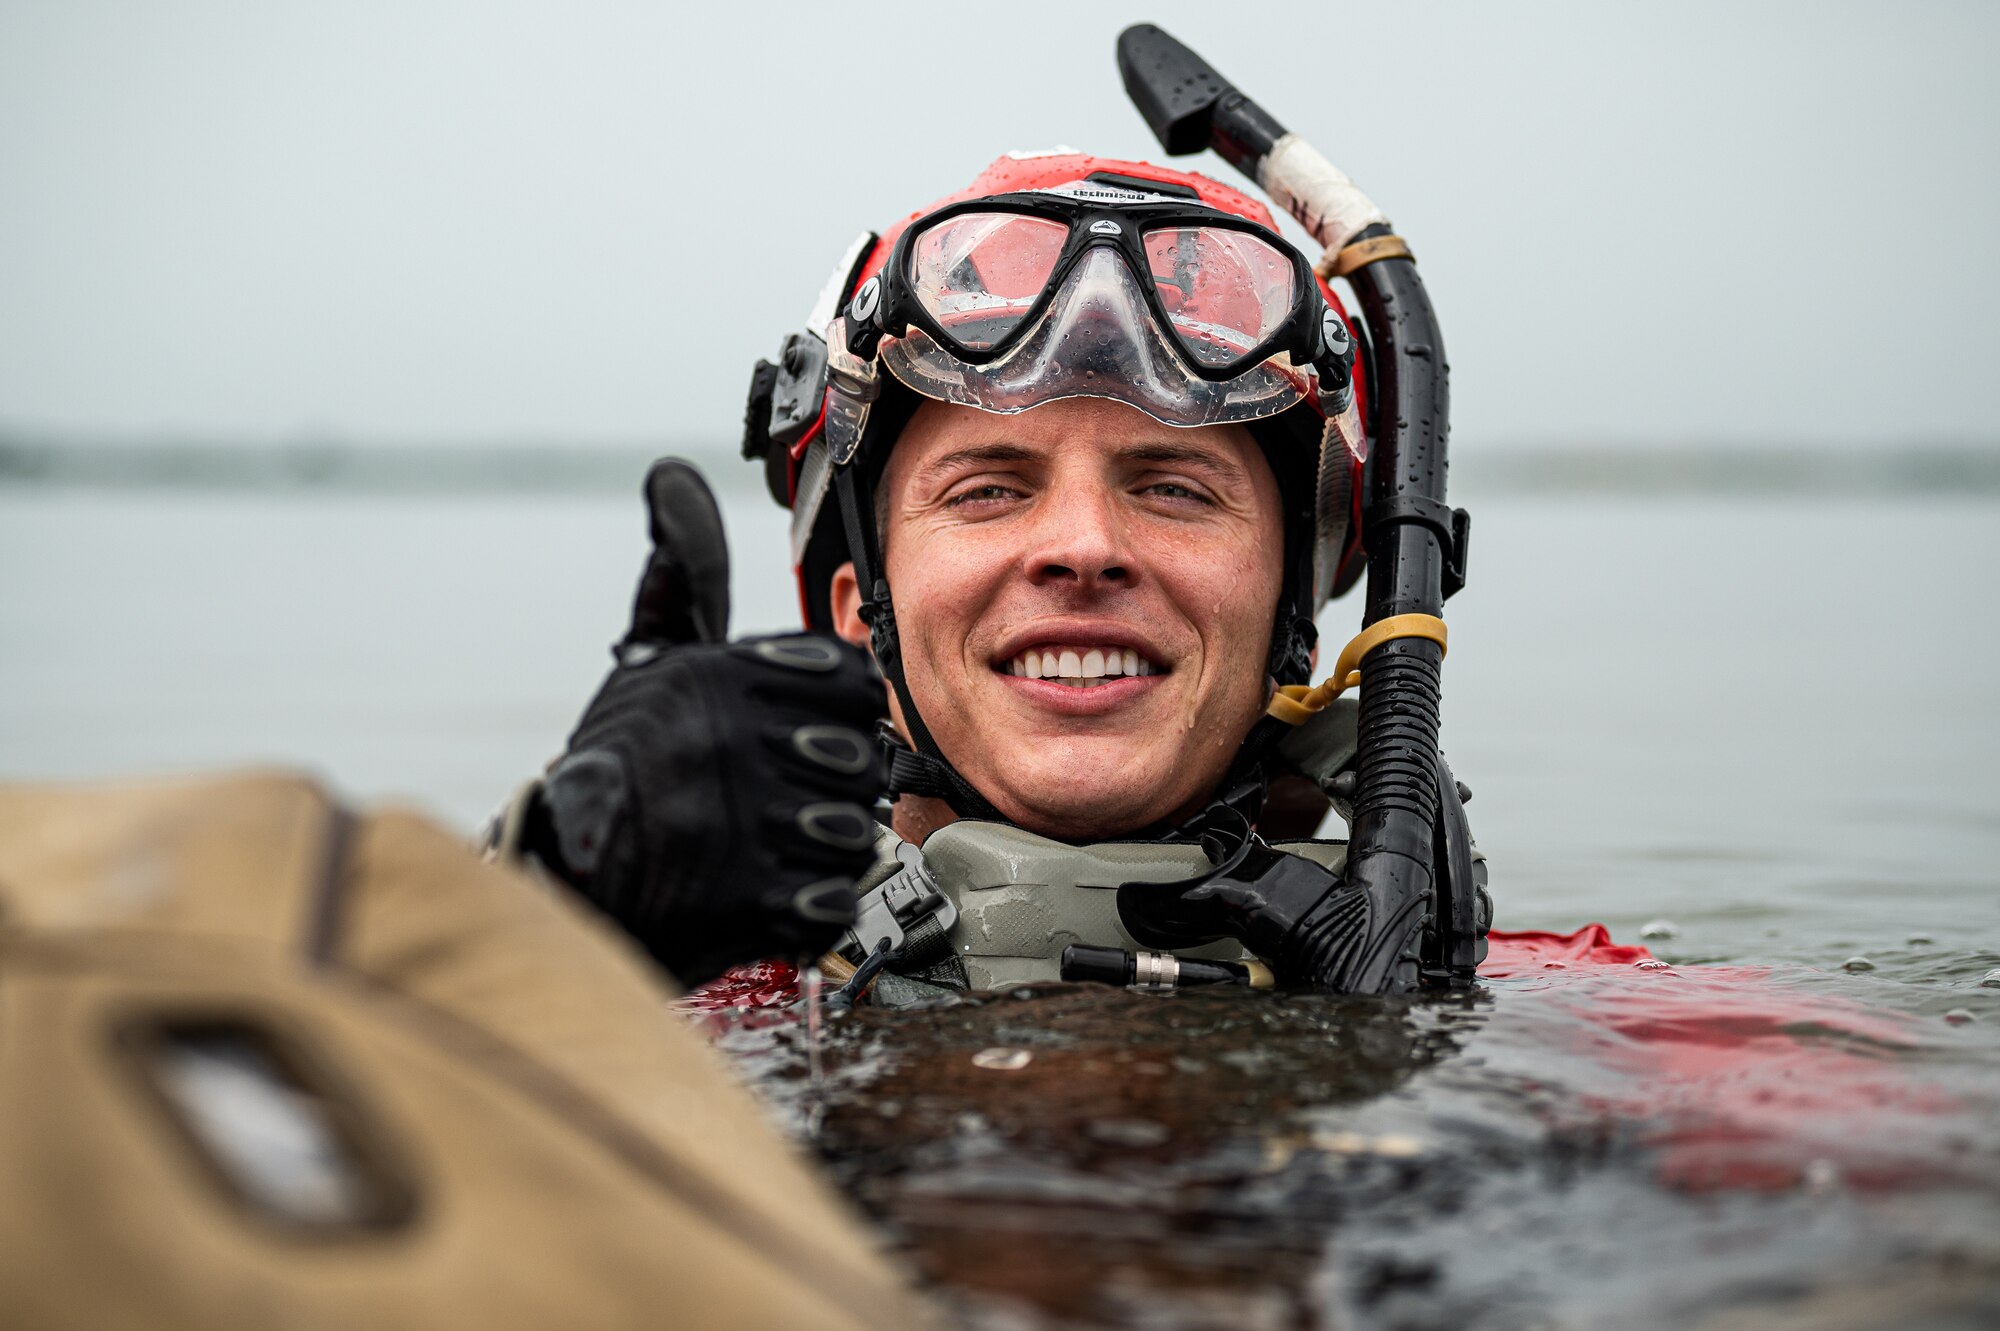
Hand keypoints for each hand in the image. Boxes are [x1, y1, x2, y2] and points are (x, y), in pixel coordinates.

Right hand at [525, 460, 887, 986]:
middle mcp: (726, 742)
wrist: (563, 876)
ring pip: (852, 828)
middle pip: (859, 756)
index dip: (843, 711)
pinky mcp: (743, 900)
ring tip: (778, 841)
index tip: (814, 729)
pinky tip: (774, 889)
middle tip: (793, 794)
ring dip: (825, 844)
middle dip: (832, 783)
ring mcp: (736, 822)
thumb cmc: (619, 763)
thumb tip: (672, 478)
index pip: (851, 681)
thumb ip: (683, 576)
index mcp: (717, 678)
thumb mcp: (648, 658)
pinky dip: (813, 902)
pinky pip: (833, 895)